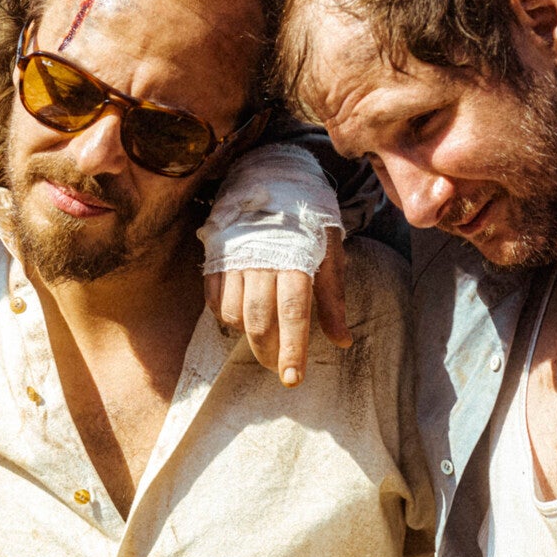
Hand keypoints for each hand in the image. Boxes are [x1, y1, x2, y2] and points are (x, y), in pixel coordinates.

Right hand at [205, 229, 350, 386]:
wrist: (272, 177)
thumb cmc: (307, 221)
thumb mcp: (329, 252)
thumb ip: (333, 298)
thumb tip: (342, 341)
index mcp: (295, 261)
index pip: (293, 315)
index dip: (293, 350)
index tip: (292, 379)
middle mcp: (262, 262)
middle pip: (259, 323)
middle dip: (269, 353)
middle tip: (279, 367)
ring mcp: (235, 261)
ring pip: (234, 315)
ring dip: (247, 335)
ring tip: (263, 335)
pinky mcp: (216, 259)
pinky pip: (214, 301)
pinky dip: (226, 316)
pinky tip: (241, 315)